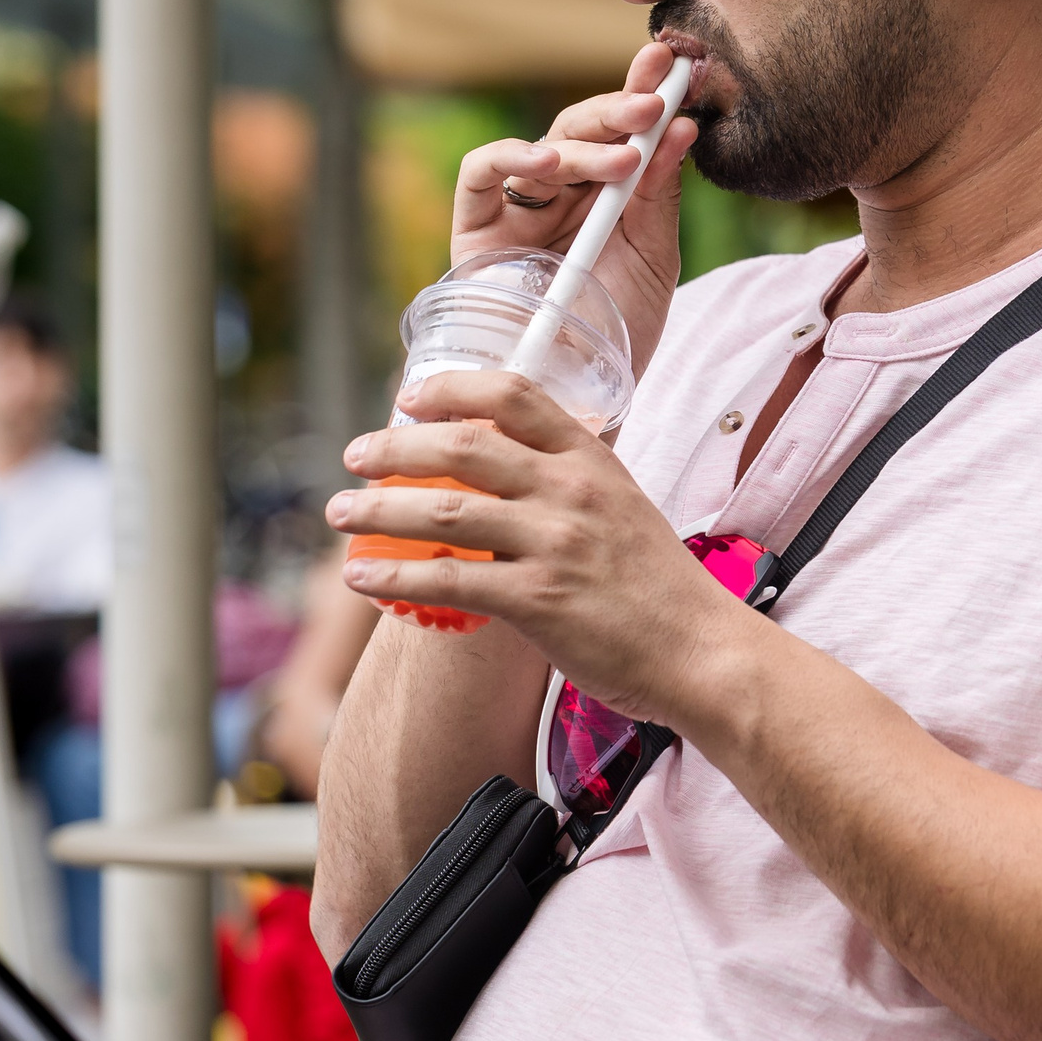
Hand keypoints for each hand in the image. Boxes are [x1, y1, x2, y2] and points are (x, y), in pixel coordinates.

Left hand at [329, 367, 748, 720]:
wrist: (701, 651)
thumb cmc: (660, 588)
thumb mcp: (622, 508)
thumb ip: (566, 485)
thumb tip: (499, 477)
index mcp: (592, 459)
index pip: (512, 395)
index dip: (450, 389)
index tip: (408, 396)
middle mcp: (570, 490)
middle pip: (462, 445)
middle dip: (394, 446)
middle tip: (354, 455)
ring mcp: (554, 543)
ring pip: (442, 508)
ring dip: (377, 509)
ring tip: (339, 513)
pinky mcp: (538, 601)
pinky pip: (448, 578)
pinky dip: (394, 576)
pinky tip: (362, 576)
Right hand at [450, 43, 696, 372]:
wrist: (576, 400)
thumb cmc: (618, 332)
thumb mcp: (653, 259)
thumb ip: (659, 196)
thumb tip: (680, 127)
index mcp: (609, 193)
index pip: (625, 129)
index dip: (646, 91)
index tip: (680, 66)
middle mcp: (562, 193)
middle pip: (586, 128)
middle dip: (621, 106)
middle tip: (656, 102)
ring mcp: (519, 208)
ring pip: (545, 145)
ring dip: (586, 139)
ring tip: (624, 152)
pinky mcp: (475, 229)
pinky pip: (479, 174)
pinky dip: (510, 157)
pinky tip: (549, 162)